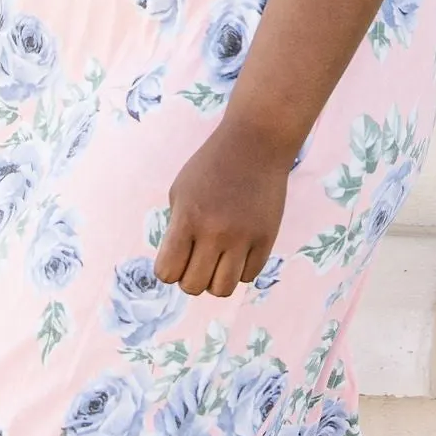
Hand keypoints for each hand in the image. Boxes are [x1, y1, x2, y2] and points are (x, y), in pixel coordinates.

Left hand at [155, 119, 290, 300]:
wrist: (255, 145)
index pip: (167, 272)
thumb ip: (176, 229)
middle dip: (190, 278)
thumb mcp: (180, 191)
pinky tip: (237, 251)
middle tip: (196, 259)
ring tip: (217, 261)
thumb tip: (177, 266)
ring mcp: (244, 238)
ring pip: (223, 290)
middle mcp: (215, 233)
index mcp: (188, 219)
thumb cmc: (210, 166)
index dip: (168, 269)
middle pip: (194, 287)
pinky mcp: (267, 239)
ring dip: (215, 281)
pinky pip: (249, 276)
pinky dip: (240, 270)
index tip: (175, 256)